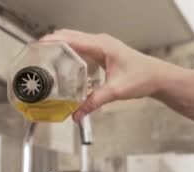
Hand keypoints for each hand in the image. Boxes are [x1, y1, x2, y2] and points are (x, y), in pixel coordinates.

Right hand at [40, 29, 166, 120]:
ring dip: (60, 46)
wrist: (157, 77)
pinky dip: (69, 51)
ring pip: (74, 40)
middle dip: (52, 42)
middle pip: (69, 36)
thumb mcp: (115, 91)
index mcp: (101, 45)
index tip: (38, 45)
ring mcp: (101, 45)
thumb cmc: (142, 77)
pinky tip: (64, 64)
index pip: (71, 39)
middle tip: (37, 53)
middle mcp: (100, 42)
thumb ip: (94, 102)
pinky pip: (81, 47)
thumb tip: (76, 113)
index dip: (52, 41)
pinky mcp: (102, 52)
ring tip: (45, 58)